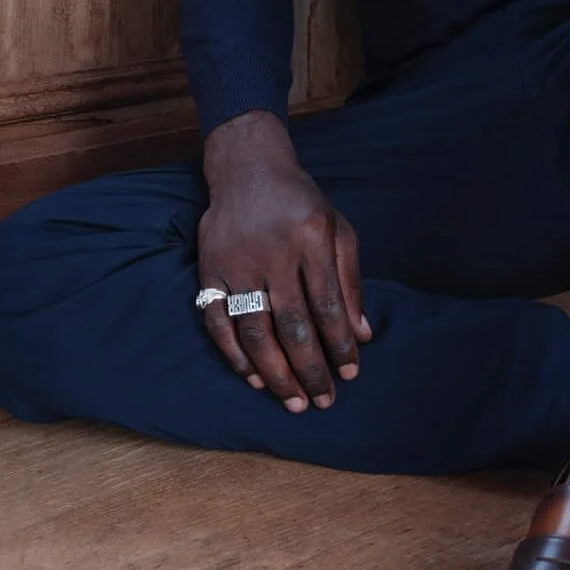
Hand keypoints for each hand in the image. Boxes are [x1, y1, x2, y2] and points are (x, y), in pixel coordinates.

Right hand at [196, 111, 369, 410]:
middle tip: (321, 401)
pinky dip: (233, 353)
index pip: (329, 305)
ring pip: (254, 330)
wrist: (247, 168)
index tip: (349, 374)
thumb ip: (350, 280)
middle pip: (292, 325)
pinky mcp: (208, 269)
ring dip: (273, 373)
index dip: (340, 345)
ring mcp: (237, 262)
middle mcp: (273, 252)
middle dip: (309, 370)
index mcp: (311, 238)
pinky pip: (217, 320)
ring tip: (291, 400)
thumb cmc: (300, 202)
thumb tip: (361, 335)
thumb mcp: (337, 227)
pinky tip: (251, 376)